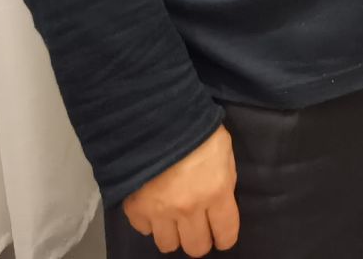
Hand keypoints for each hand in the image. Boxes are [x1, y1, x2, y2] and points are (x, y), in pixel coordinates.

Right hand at [121, 125, 238, 255]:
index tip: (221, 236)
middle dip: (200, 240)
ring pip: (168, 245)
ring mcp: (160, 211)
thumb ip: (223, 183)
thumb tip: (218, 204)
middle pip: (196, 247)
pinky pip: (144, 230)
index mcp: (216, 192)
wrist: (155, 117)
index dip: (225, 238)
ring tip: (174, 220)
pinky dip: (150, 223)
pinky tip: (154, 207)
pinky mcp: (136, 208)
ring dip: (173, 234)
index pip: (226, 233)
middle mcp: (189, 208)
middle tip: (197, 229)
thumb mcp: (224, 153)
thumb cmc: (197, 130)